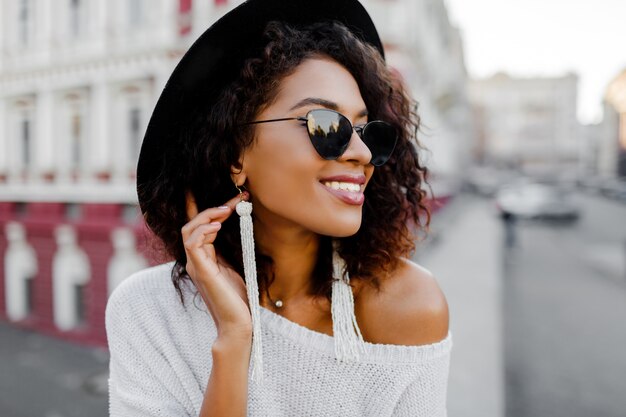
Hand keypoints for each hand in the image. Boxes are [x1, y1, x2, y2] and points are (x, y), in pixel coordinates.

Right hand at [182, 192, 252, 341]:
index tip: (228, 196)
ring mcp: (196, 265)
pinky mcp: (202, 271)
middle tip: (234, 200)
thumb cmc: (238, 299)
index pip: (197, 228)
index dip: (204, 209)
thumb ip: (229, 250)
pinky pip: (193, 244)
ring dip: (207, 216)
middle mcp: (195, 260)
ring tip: (226, 210)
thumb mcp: (235, 267)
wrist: (237, 323)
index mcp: (203, 258)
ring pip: (189, 230)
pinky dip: (203, 231)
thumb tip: (238, 227)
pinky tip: (217, 227)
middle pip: (191, 224)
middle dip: (210, 208)